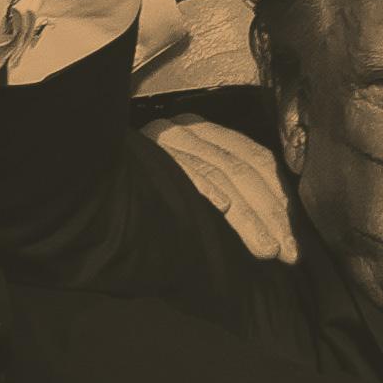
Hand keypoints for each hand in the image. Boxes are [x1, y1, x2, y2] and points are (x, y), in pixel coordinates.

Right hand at [142, 115, 296, 262]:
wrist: (89, 174)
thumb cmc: (148, 186)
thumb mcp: (193, 177)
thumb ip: (227, 188)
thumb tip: (272, 223)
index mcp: (208, 132)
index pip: (256, 160)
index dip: (279, 199)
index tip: (293, 238)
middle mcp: (191, 129)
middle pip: (244, 170)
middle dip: (270, 215)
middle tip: (287, 252)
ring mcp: (169, 138)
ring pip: (222, 174)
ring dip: (247, 216)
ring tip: (266, 248)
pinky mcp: (149, 152)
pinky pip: (184, 169)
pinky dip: (205, 187)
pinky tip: (221, 206)